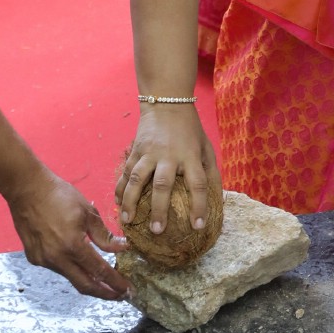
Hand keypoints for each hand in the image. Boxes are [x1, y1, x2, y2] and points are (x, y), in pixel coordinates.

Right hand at [6, 166, 127, 300]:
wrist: (27, 189)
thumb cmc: (60, 195)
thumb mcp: (88, 212)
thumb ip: (104, 235)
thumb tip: (122, 249)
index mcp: (73, 246)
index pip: (99, 271)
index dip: (115, 283)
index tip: (128, 291)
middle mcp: (56, 259)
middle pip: (85, 285)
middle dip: (104, 293)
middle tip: (119, 295)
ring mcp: (43, 260)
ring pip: (70, 276)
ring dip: (87, 279)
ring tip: (103, 278)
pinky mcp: (34, 258)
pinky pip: (57, 268)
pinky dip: (71, 268)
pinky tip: (78, 261)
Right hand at [116, 105, 220, 235]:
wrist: (167, 102)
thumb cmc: (190, 128)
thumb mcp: (206, 146)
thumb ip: (210, 170)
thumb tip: (216, 199)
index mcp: (191, 155)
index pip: (198, 184)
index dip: (199, 206)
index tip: (197, 226)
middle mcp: (169, 155)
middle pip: (163, 185)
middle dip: (159, 209)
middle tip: (157, 231)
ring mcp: (150, 152)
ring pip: (138, 179)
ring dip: (131, 201)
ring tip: (127, 221)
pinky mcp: (136, 149)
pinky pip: (126, 171)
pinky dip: (120, 188)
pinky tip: (116, 203)